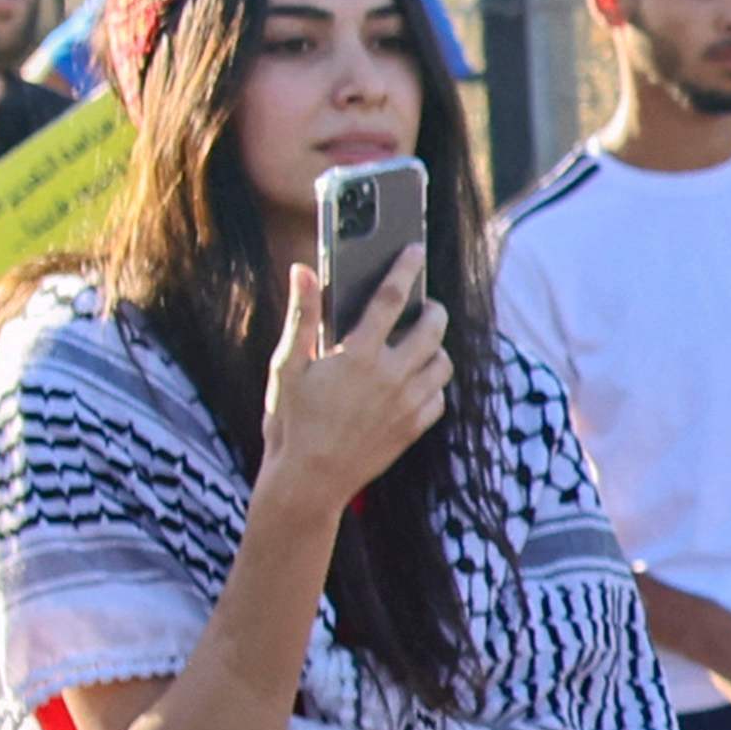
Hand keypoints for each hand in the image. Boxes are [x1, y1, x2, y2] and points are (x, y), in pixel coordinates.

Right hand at [258, 246, 450, 517]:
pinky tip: (415, 380)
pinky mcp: (415, 428)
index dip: (405, 269)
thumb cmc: (290, 419)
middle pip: (432, 329)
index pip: (391, 298)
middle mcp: (391, 377)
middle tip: (425, 305)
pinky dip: (433, 383)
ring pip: (442, 363)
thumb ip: (301, 315)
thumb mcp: (288, 364)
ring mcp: (408, 404)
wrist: (310, 479)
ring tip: (420, 342)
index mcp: (358, 355)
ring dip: (436, 346)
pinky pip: (439, 396)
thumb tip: (303, 269)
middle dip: (432, 309)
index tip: (415, 250)